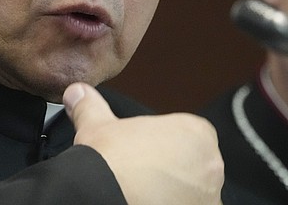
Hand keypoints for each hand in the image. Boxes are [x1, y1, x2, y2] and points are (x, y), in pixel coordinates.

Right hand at [63, 82, 223, 204]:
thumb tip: (77, 93)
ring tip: (146, 195)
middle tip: (145, 177)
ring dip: (177, 193)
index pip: (186, 137)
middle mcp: (210, 162)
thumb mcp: (97, 126)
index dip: (163, 146)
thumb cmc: (111, 162)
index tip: (146, 156)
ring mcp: (208, 193)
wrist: (107, 196)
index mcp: (195, 131)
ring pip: (194, 192)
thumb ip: (91, 106)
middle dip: (173, 171)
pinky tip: (151, 204)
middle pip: (193, 165)